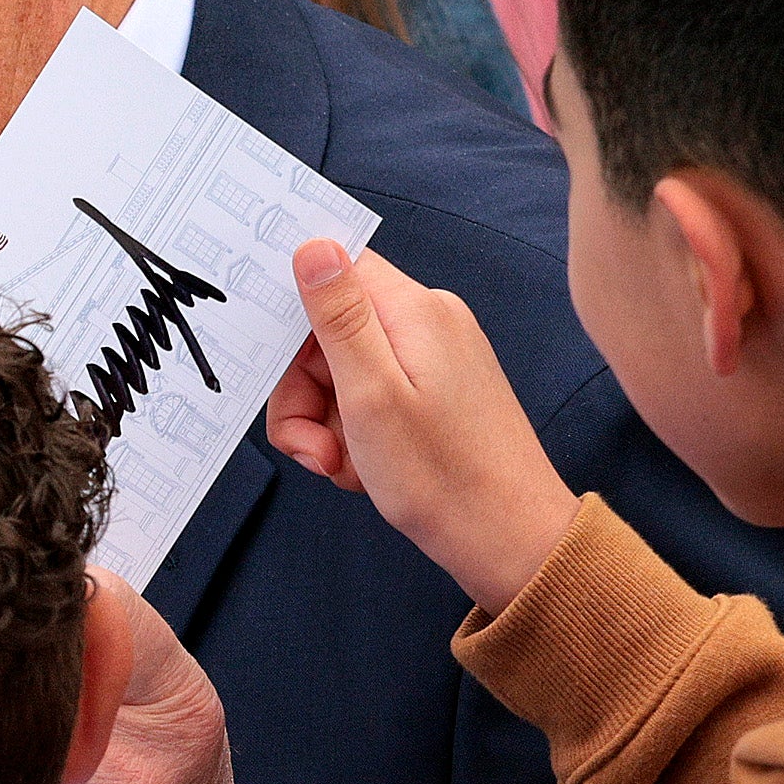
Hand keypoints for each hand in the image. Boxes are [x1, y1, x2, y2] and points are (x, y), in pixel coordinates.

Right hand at [269, 239, 582, 607]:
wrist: (510, 541)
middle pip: (329, 330)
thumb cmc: (443, 479)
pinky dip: (354, 434)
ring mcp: (433, 359)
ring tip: (343, 466)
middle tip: (315, 449)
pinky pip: (370, 398)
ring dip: (326, 422)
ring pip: (342, 372)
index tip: (273, 366)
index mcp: (414, 311)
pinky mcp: (435, 393)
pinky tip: (365, 469)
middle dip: (304, 391)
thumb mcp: (370, 395)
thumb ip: (338, 316)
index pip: (334, 272)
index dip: (292, 315)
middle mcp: (428, 323)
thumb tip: (313, 243)